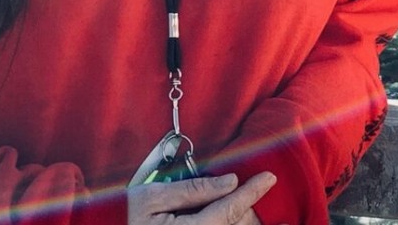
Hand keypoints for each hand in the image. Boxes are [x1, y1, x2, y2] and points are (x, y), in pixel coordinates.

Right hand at [128, 173, 284, 224]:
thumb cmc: (120, 215)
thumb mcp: (152, 197)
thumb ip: (192, 190)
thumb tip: (229, 181)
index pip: (227, 209)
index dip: (251, 193)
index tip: (269, 177)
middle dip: (255, 216)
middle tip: (277, 204)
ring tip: (275, 221)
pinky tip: (243, 223)